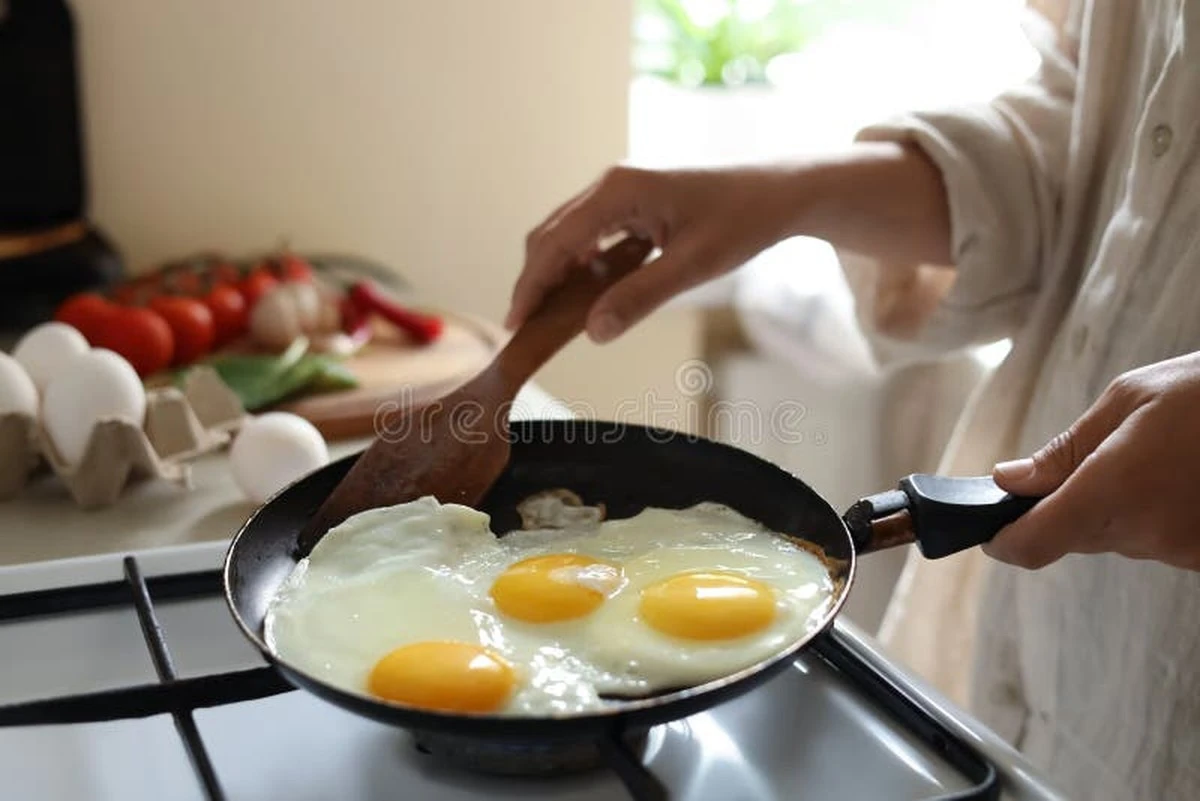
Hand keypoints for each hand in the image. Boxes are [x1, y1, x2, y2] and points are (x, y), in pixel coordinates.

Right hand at [508, 164, 802, 341]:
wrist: (779, 192)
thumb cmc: (743, 221)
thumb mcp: (692, 266)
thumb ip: (640, 297)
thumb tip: (594, 331)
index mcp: (619, 190)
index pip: (556, 242)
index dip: (531, 285)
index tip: (514, 322)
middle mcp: (611, 184)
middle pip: (552, 235)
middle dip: (536, 281)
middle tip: (527, 328)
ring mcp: (621, 190)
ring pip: (568, 235)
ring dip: (558, 274)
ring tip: (552, 317)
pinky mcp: (633, 201)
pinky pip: (592, 234)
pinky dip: (582, 265)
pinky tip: (589, 294)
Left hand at [987, 351, 1199, 570]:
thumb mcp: (1129, 401)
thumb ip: (1062, 451)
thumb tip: (1009, 481)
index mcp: (1111, 492)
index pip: (1032, 546)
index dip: (1003, 543)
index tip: (990, 531)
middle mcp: (1143, 534)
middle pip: (1071, 537)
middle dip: (1065, 505)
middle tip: (1094, 459)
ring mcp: (1180, 552)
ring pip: (1117, 537)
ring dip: (1117, 506)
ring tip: (1156, 458)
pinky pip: (1158, 540)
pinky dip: (1155, 513)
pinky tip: (1181, 477)